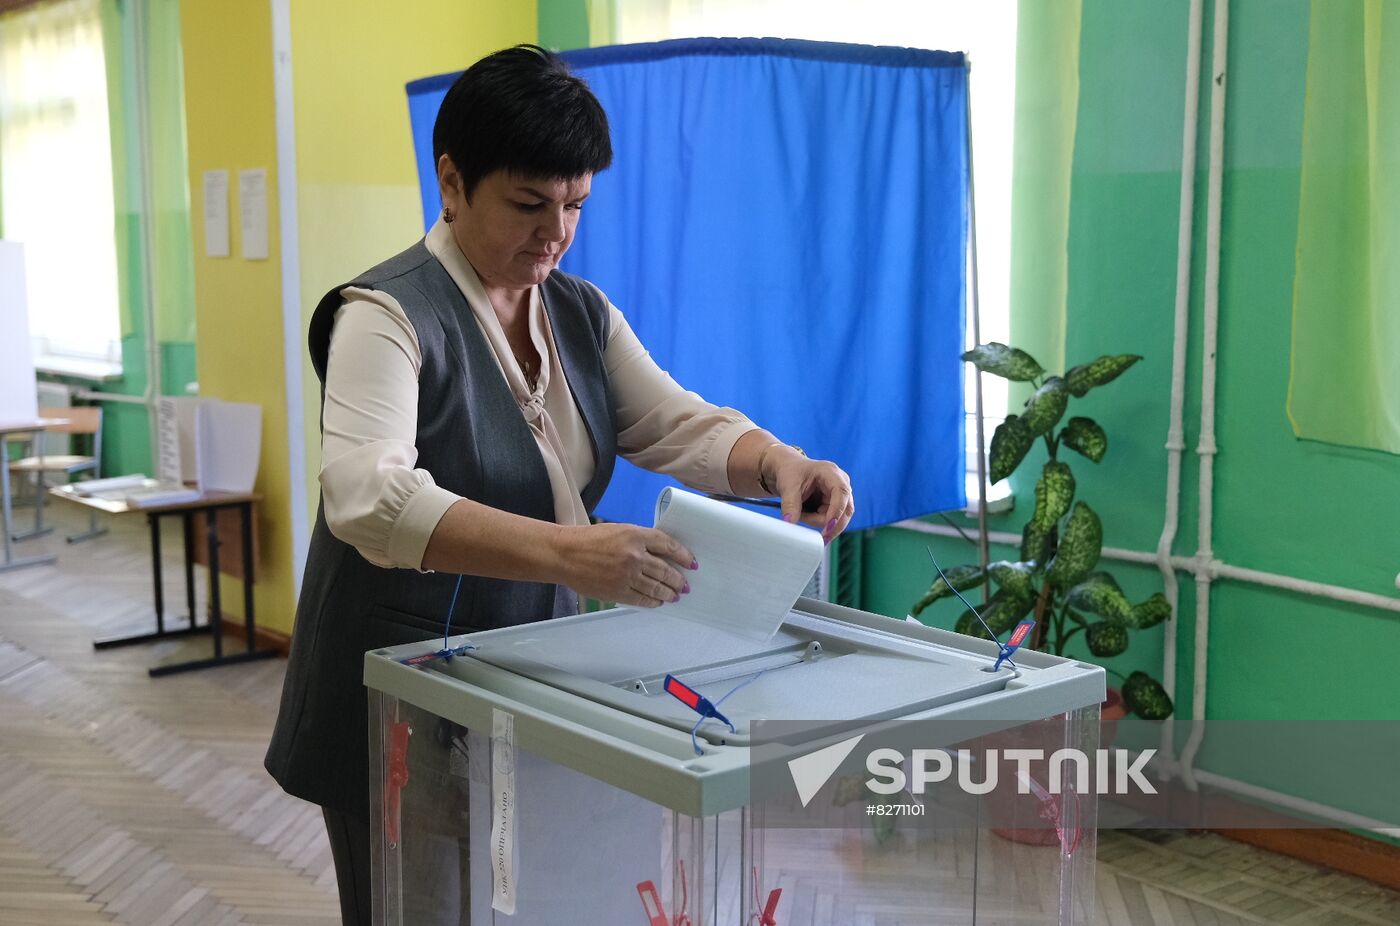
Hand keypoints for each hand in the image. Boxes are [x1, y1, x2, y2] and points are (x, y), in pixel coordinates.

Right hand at [554, 522, 697, 607]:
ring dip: (669, 592)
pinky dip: (653, 601)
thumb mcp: (619, 530)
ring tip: (676, 595)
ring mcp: (627, 575)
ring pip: (656, 587)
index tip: (692, 563)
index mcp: (635, 535)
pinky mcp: (618, 591)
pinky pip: (642, 599)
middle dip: (678, 579)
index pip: (668, 545)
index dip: (684, 556)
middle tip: (685, 584)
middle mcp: (634, 555)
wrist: (565, 554)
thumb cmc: (589, 540)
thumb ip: (640, 540)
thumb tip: (660, 555)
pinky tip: (658, 601)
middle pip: (665, 569)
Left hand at [766, 451, 854, 542]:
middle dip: (830, 524)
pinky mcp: (835, 504)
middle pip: (845, 510)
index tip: (828, 527)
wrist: (789, 471)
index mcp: (831, 473)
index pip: (841, 493)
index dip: (837, 511)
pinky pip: (831, 520)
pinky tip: (806, 515)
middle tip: (816, 536)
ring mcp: (840, 495)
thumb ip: (790, 504)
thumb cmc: (791, 472)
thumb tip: (790, 522)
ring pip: (838, 518)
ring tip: (800, 514)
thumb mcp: (788, 486)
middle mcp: (840, 483)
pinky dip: (817, 521)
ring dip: (819, 522)